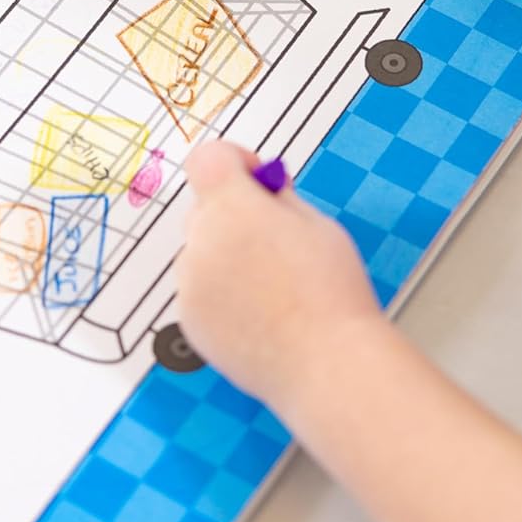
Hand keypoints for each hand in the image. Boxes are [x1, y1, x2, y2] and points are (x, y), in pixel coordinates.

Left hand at [176, 140, 383, 410]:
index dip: (234, 162)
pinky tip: (261, 312)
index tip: (258, 181)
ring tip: (274, 285)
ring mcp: (190, 285)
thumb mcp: (318, 224)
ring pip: (201, 252)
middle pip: (204, 208)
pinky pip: (200, 290)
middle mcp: (200, 243)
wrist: (326, 363)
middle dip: (233, 213)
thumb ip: (281, 199)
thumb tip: (264, 188)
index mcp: (232, 209)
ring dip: (226, 255)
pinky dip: (222, 293)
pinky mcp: (190, 321)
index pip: (207, 158)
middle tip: (276, 238)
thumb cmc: (331, 292)